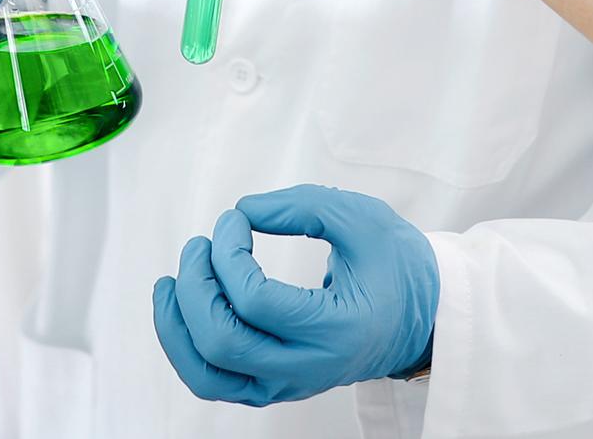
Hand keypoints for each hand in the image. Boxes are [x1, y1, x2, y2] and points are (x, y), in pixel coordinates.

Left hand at [151, 185, 438, 405]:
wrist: (420, 318)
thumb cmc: (396, 266)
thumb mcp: (363, 219)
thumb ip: (303, 207)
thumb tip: (242, 210)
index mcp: (339, 330)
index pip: (257, 303)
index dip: (229, 254)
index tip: (233, 220)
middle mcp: (310, 368)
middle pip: (223, 343)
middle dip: (196, 286)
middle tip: (201, 244)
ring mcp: (288, 384)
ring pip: (207, 375)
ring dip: (176, 325)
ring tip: (172, 280)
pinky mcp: (273, 385)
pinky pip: (213, 382)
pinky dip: (185, 347)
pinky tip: (182, 307)